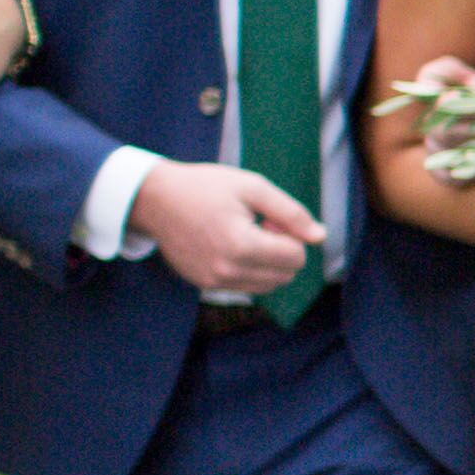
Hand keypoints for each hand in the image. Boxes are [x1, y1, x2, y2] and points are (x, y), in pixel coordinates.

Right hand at [127, 160, 326, 299]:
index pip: (296, 258)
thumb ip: (291, 213)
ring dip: (269, 263)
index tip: (271, 219)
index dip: (292, 235)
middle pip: (286, 275)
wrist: (155, 199)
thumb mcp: (253, 187)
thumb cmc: (205, 187)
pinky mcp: (204, 286)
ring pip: (268, 286)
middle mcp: (227, 271)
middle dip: (284, 251)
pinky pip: (246, 287)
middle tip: (262, 225)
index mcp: (241, 245)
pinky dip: (250, 270)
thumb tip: (320, 236)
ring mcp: (213, 282)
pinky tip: (232, 246)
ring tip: (247, 235)